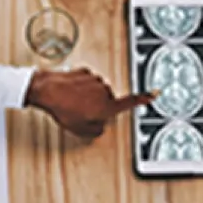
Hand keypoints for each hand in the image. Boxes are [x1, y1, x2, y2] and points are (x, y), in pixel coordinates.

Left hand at [25, 68, 154, 138]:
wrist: (48, 91)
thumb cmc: (63, 109)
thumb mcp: (81, 130)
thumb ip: (96, 130)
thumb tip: (100, 126)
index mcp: (107, 106)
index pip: (130, 102)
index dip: (143, 99)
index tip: (154, 93)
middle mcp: (104, 91)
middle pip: (108, 100)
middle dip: (98, 106)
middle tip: (83, 112)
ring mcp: (94, 79)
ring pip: (96, 90)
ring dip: (88, 96)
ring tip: (72, 102)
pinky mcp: (84, 71)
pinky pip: (86, 81)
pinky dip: (80, 87)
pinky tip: (69, 93)